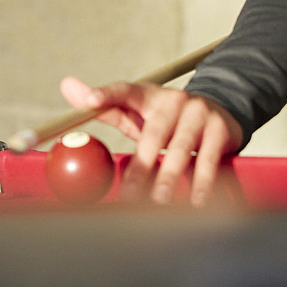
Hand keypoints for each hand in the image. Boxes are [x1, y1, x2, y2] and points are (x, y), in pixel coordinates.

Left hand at [58, 76, 243, 206]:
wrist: (221, 110)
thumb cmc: (167, 119)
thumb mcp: (137, 110)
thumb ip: (104, 105)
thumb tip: (65, 85)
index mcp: (149, 95)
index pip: (124, 91)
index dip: (106, 94)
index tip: (90, 101)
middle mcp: (174, 100)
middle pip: (153, 133)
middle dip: (142, 164)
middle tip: (131, 193)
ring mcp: (199, 113)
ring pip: (181, 149)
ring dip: (171, 177)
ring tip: (162, 200)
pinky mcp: (221, 129)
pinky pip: (208, 159)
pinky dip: (202, 182)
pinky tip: (197, 200)